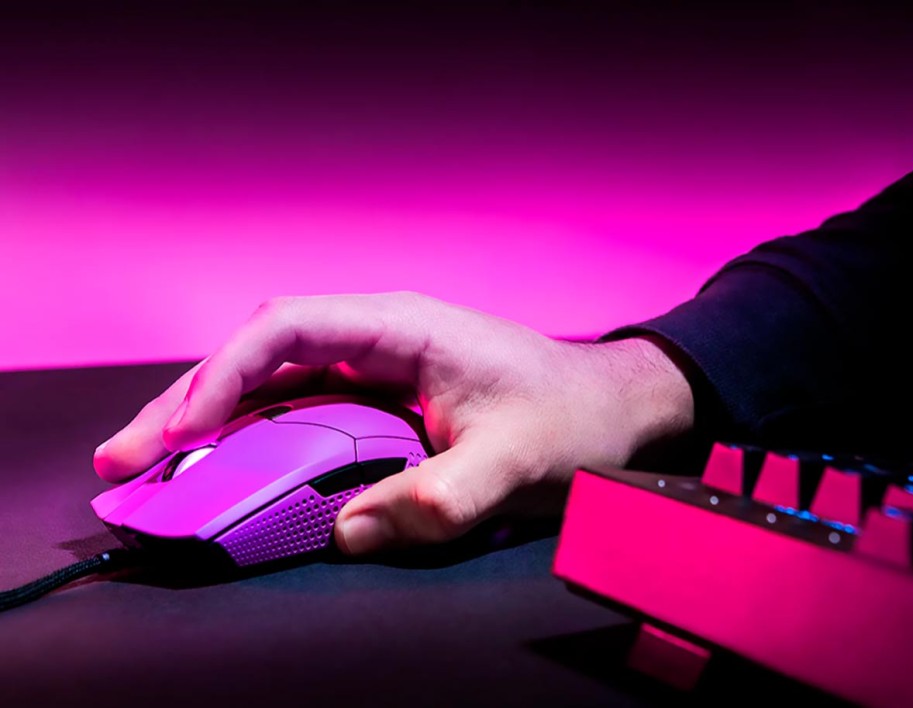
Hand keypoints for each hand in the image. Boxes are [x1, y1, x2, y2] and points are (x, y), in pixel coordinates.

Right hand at [93, 292, 694, 554]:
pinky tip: (225, 469)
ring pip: (275, 383)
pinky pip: (304, 412)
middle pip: (262, 356)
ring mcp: (377, 367)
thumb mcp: (513, 464)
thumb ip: (437, 500)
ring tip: (152, 467)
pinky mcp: (383, 399)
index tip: (184, 430)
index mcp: (402, 327)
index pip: (289, 329)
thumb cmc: (571, 418)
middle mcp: (378, 337)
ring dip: (214, 424)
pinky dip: (258, 440)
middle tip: (125, 457)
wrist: (612, 408)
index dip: (226, 374)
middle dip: (192, 403)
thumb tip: (346, 531)